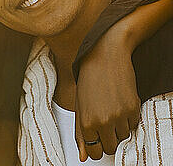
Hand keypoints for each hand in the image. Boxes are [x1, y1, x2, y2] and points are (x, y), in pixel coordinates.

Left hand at [75, 26, 139, 160]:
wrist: (104, 59)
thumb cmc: (88, 82)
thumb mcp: (80, 108)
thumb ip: (81, 134)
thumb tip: (83, 157)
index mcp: (86, 122)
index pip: (94, 152)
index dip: (95, 147)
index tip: (95, 139)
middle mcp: (104, 122)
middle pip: (110, 148)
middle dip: (107, 139)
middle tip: (102, 122)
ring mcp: (120, 116)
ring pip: (122, 137)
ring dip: (117, 128)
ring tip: (109, 109)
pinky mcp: (133, 109)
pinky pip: (132, 126)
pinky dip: (127, 119)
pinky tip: (118, 104)